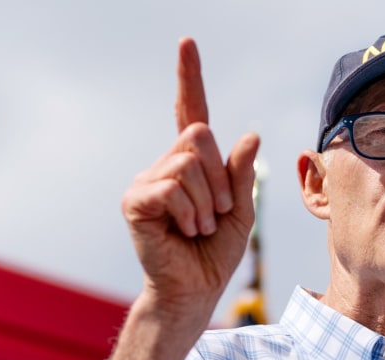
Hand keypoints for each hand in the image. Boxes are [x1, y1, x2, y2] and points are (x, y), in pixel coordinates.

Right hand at [121, 37, 259, 312]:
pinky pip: (171, 187)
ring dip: (207, 202)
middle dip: (220, 178)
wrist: (195, 292)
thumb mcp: (241, 212)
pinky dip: (189, 212)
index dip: (189, 77)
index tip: (187, 42)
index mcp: (191, 164)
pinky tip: (185, 232)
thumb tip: (250, 135)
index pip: (191, 112)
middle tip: (217, 214)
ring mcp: (146, 182)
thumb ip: (242, 175)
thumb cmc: (215, 255)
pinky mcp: (135, 202)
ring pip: (188, 163)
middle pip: (198, 136)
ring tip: (199, 228)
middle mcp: (164, 165)